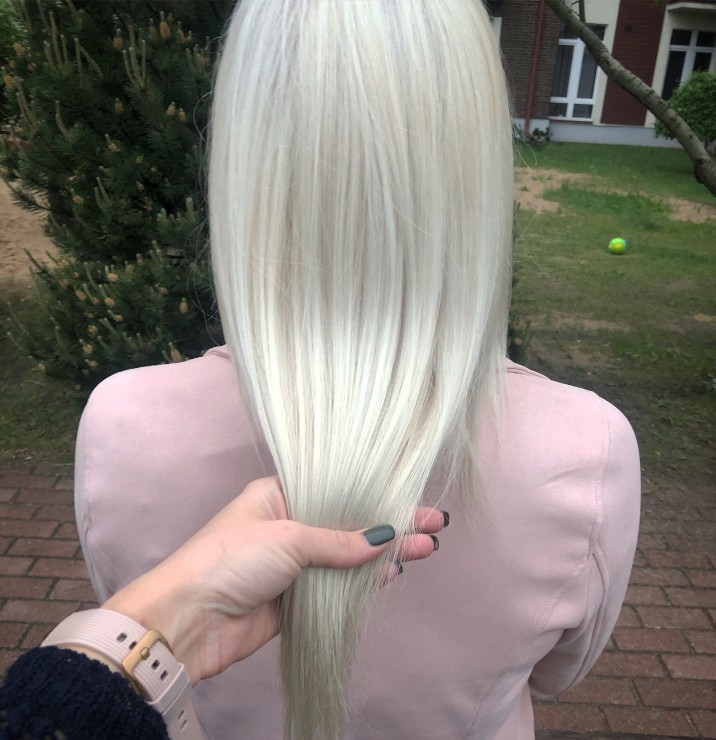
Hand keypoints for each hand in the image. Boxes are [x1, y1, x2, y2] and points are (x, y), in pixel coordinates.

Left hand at [103, 476, 445, 683]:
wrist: (187, 620)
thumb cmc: (230, 559)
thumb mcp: (288, 538)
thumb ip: (338, 541)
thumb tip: (383, 540)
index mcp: (279, 494)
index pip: (337, 488)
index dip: (376, 492)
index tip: (414, 497)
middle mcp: (288, 524)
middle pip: (347, 522)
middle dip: (389, 524)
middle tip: (433, 526)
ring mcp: (291, 563)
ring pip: (345, 556)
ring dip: (382, 554)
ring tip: (424, 550)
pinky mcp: (293, 598)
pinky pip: (335, 586)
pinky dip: (362, 582)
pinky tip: (391, 575)